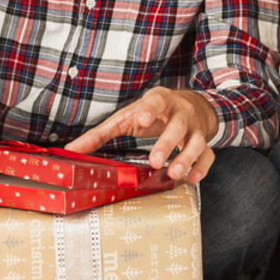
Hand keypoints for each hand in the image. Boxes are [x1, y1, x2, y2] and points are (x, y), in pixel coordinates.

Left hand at [64, 87, 217, 182]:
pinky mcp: (204, 141)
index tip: (143, 120)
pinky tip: (191, 178)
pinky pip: (208, 154)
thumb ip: (100, 133)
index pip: (156, 101)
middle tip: (155, 160)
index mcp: (160, 101)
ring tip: (174, 173)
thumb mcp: (126, 118)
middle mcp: (181, 112)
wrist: (191, 104)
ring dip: (187, 157)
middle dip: (167, 143)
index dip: (150, 109)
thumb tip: (71, 150)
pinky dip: (202, 167)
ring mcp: (195, 127)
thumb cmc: (152, 113)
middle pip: (178, 124)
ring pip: (197, 141)